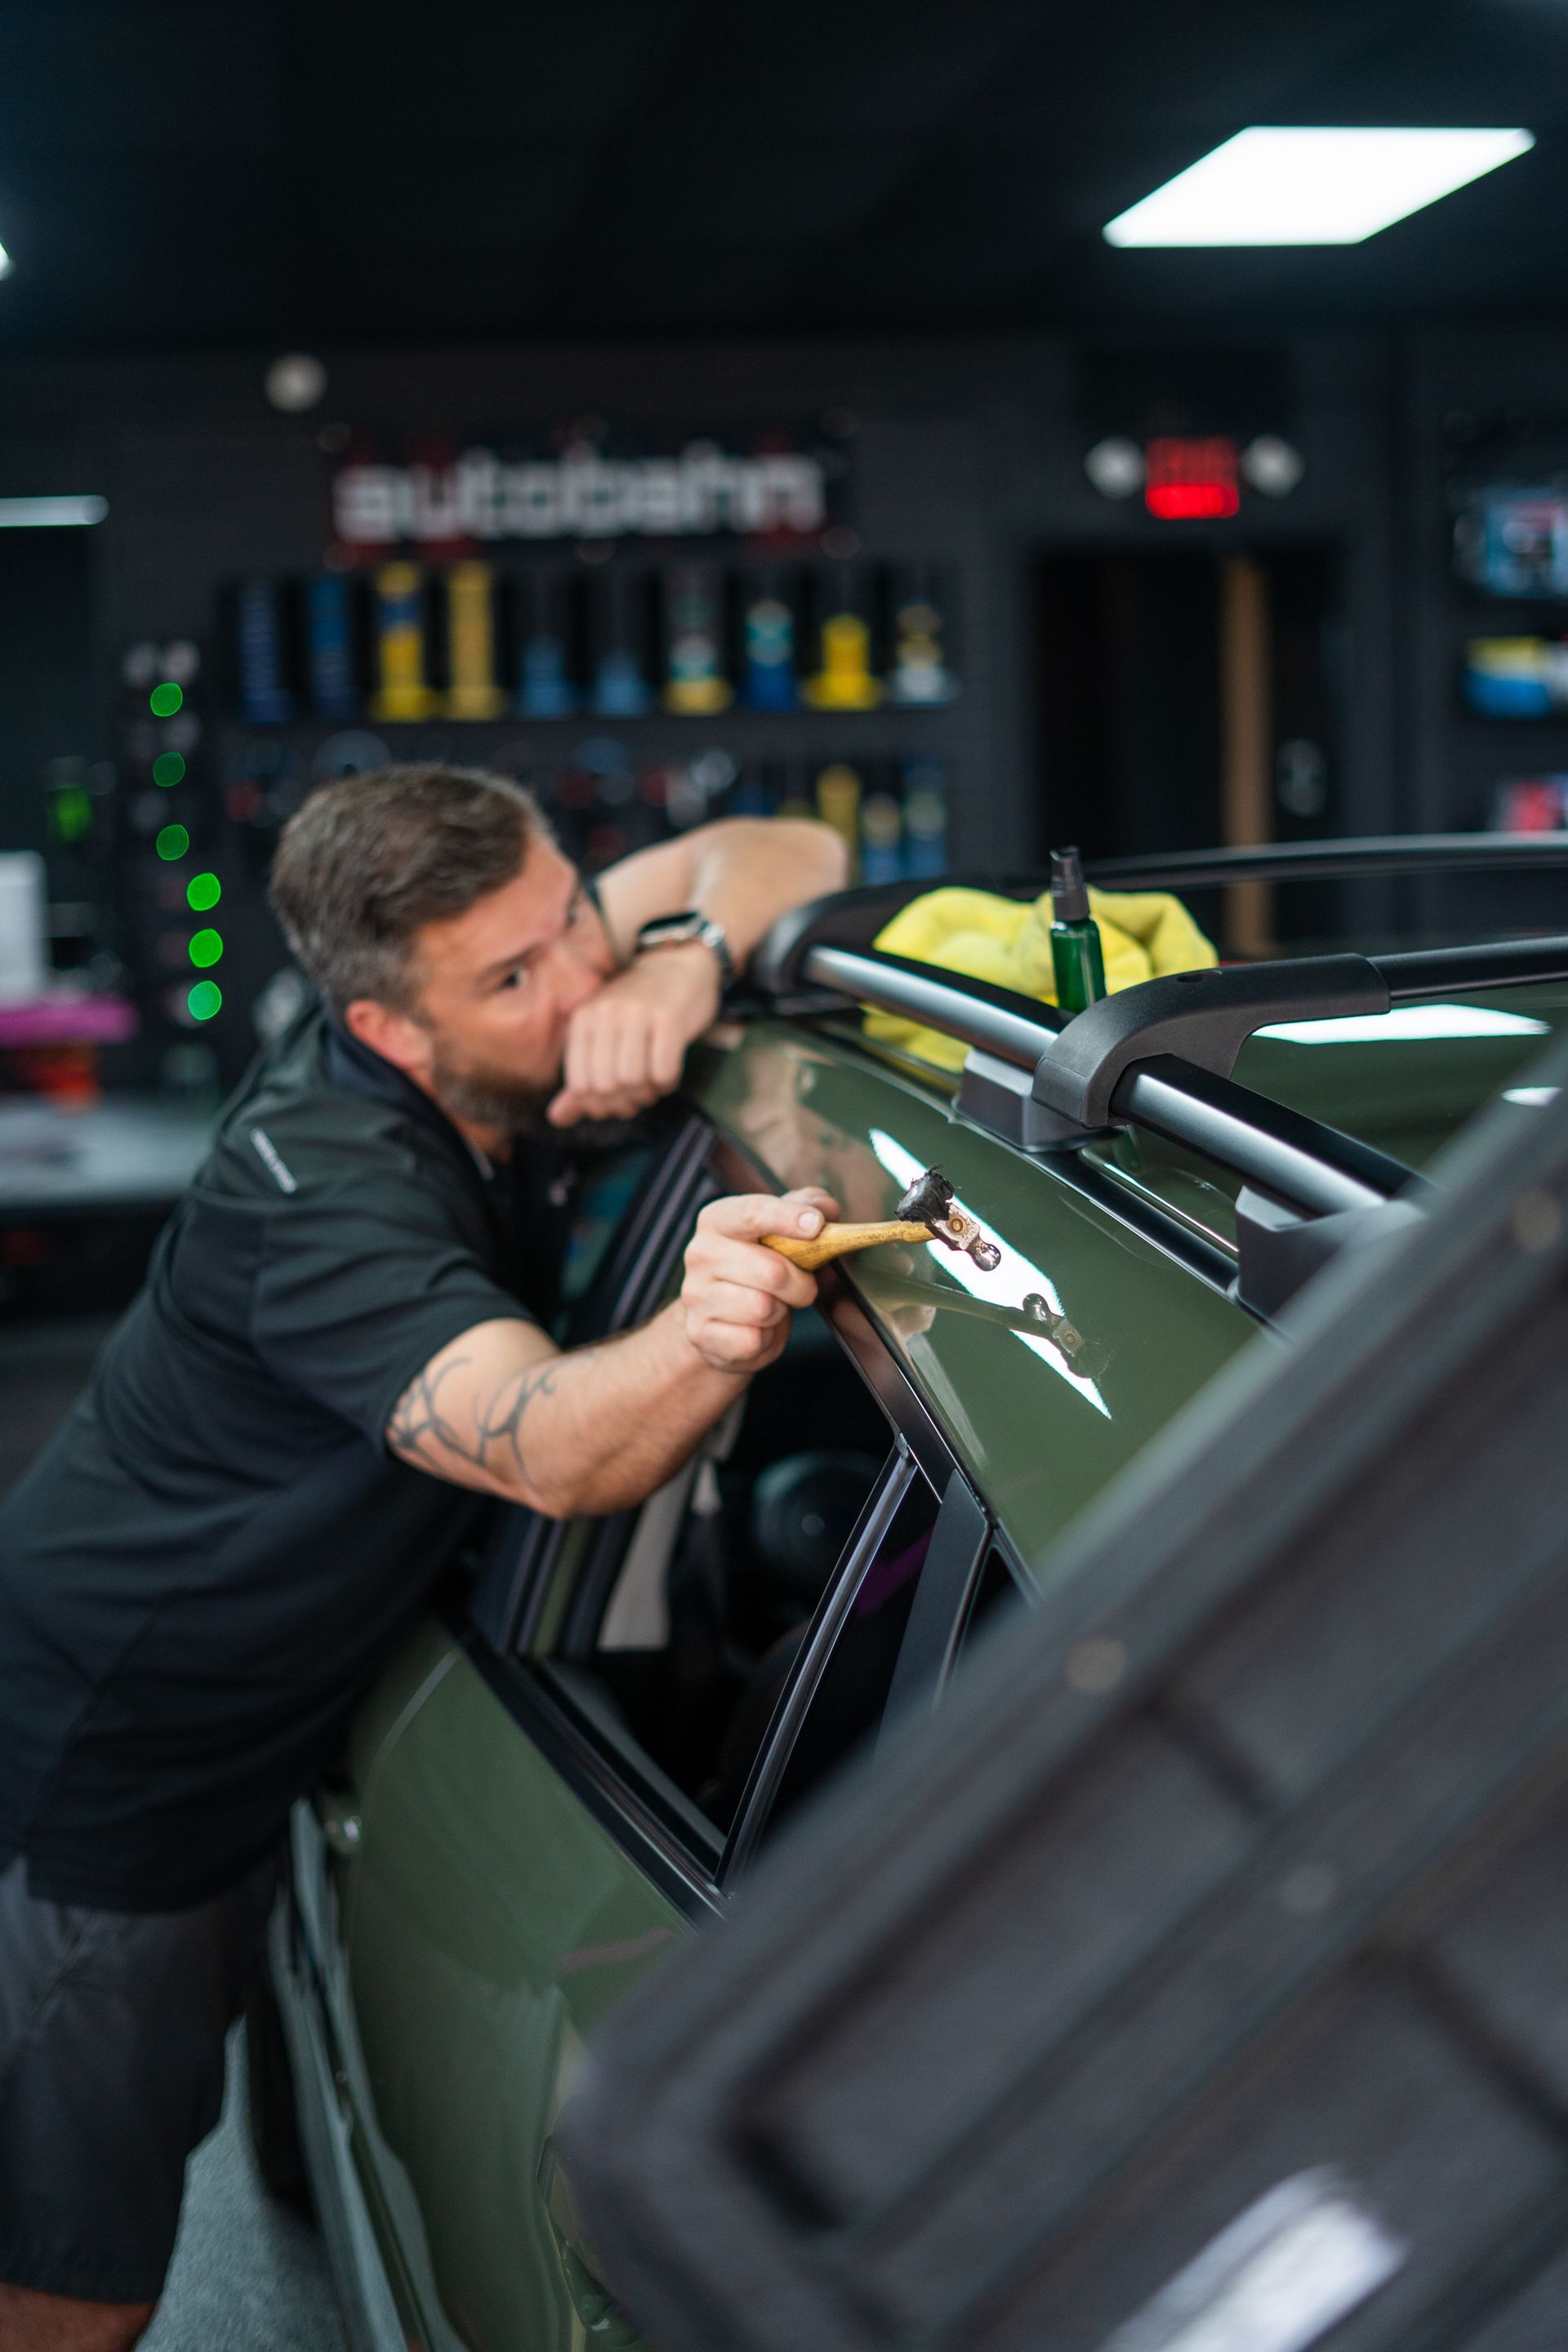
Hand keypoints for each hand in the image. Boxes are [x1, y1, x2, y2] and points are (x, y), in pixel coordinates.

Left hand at [548, 944, 720, 1127]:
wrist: (678, 966)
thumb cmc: (637, 1011)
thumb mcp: (602, 1038)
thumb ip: (581, 1080)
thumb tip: (556, 1118)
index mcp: (582, 1020)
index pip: (579, 1086)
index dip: (597, 1107)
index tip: (614, 1103)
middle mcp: (605, 1013)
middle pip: (606, 1087)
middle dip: (624, 1103)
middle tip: (637, 1097)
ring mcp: (637, 1013)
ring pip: (634, 1081)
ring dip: (647, 1094)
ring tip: (652, 1085)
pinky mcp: (669, 1017)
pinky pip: (664, 1072)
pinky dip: (667, 1084)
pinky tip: (668, 1075)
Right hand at [676, 1188, 839, 1372]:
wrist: (721, 1320)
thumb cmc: (758, 1266)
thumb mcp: (781, 1231)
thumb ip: (807, 1208)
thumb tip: (826, 1208)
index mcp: (717, 1220)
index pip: (753, 1213)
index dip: (788, 1218)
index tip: (817, 1225)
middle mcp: (700, 1254)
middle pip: (772, 1271)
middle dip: (800, 1283)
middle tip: (802, 1285)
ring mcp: (696, 1295)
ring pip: (763, 1307)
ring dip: (781, 1311)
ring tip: (773, 1305)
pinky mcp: (701, 1333)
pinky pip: (753, 1339)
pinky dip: (766, 1338)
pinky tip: (757, 1328)